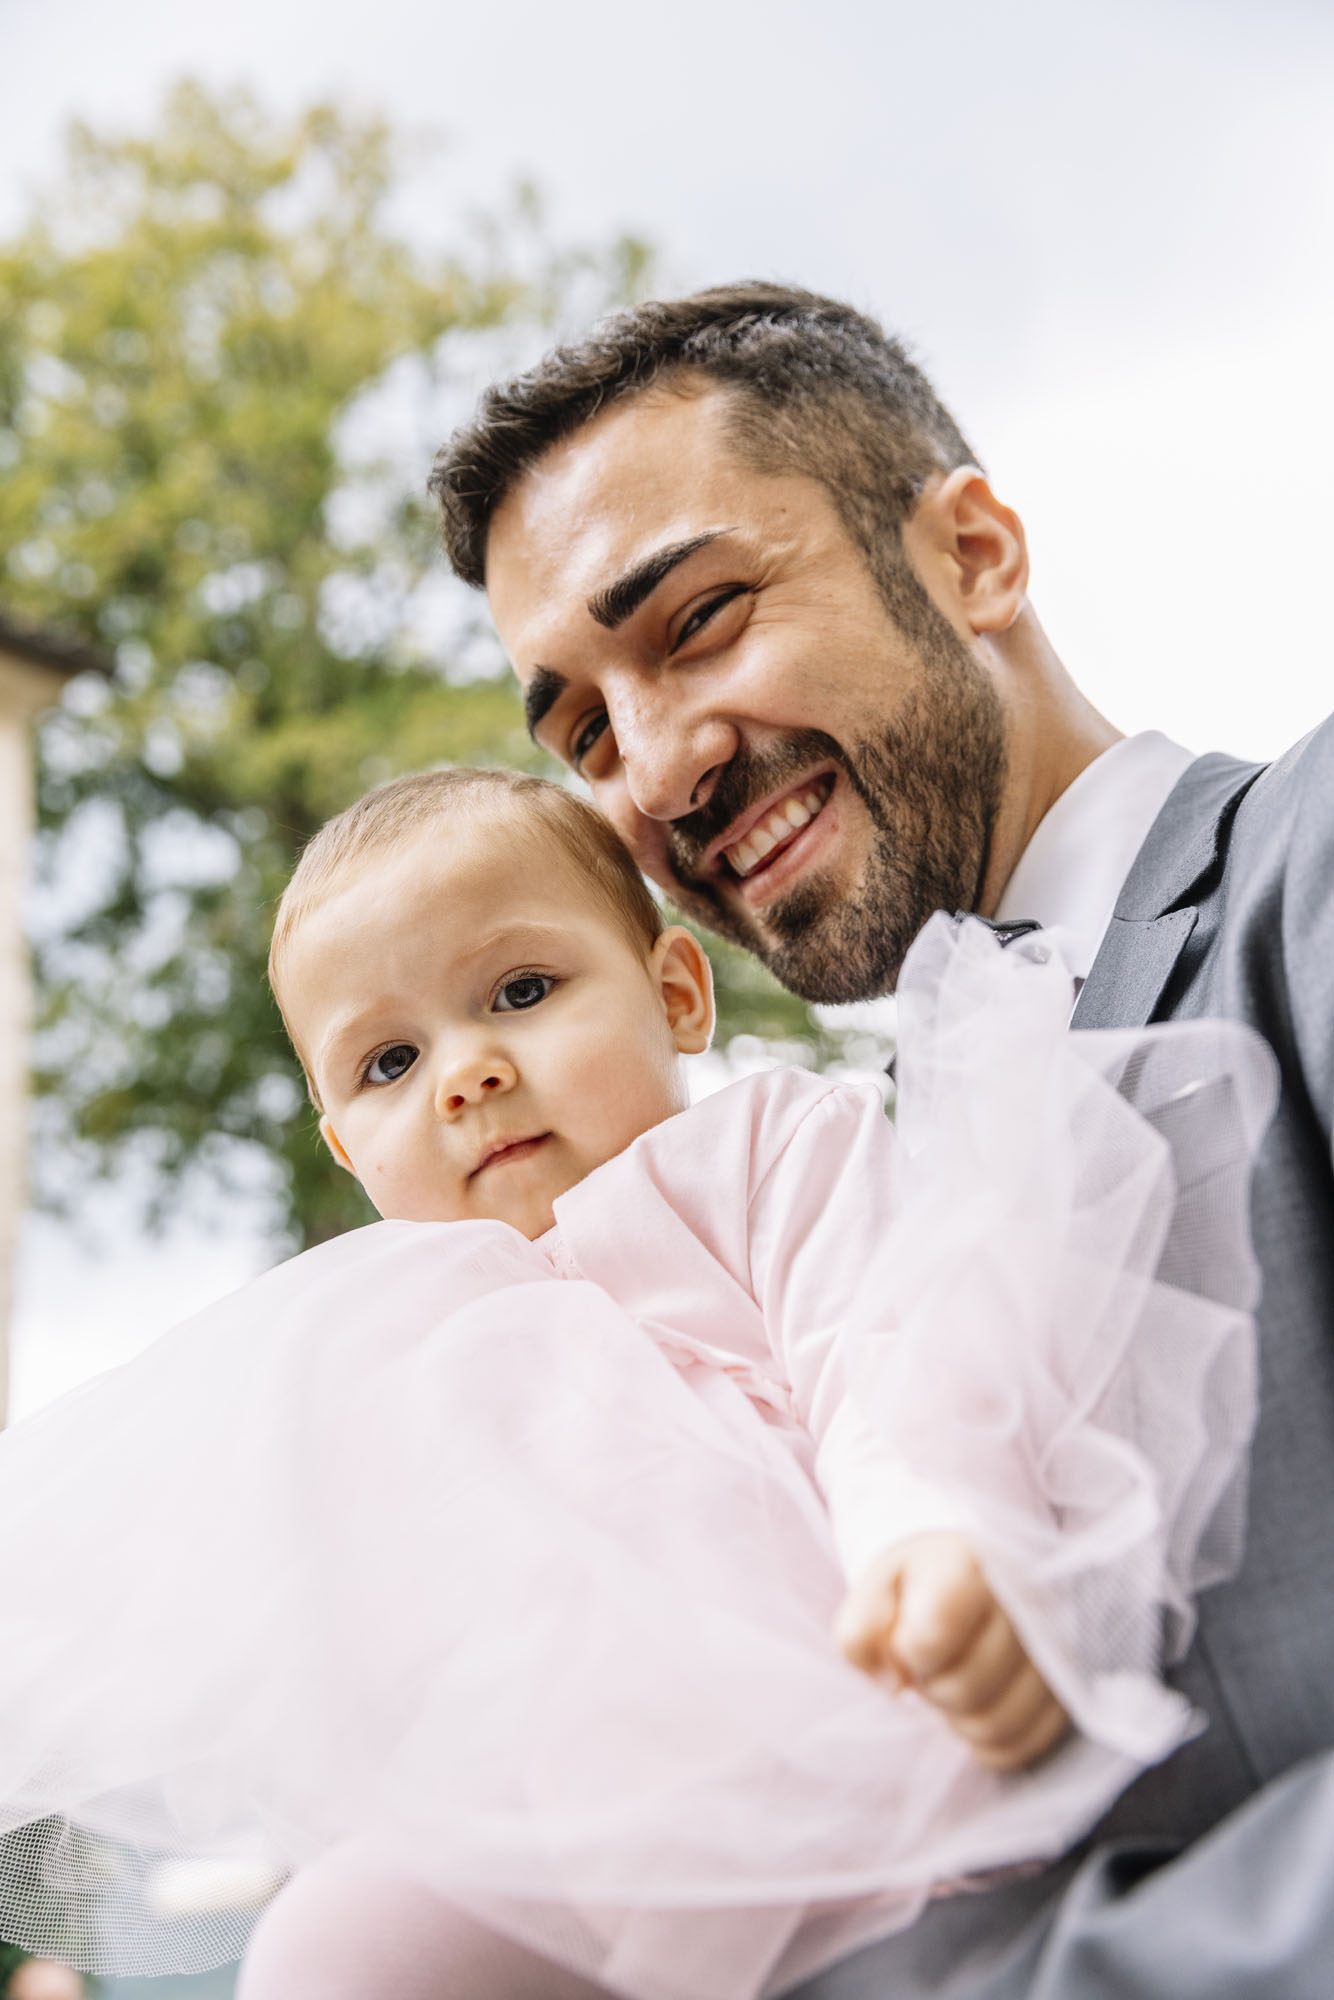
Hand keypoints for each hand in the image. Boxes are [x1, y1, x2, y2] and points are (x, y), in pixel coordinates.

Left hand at [834, 1531, 1068, 1771]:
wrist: (977, 1570)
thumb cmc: (921, 1582)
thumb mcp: (876, 1588)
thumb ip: (861, 1632)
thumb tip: (892, 1685)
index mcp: (970, 1565)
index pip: (928, 1639)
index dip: (906, 1654)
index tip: (906, 1639)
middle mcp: (1025, 1601)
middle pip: (964, 1690)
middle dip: (931, 1689)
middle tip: (929, 1668)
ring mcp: (1056, 1645)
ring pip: (997, 1725)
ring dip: (959, 1719)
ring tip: (952, 1686)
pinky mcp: (1070, 1685)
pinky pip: (1026, 1745)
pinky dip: (990, 1743)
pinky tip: (976, 1710)